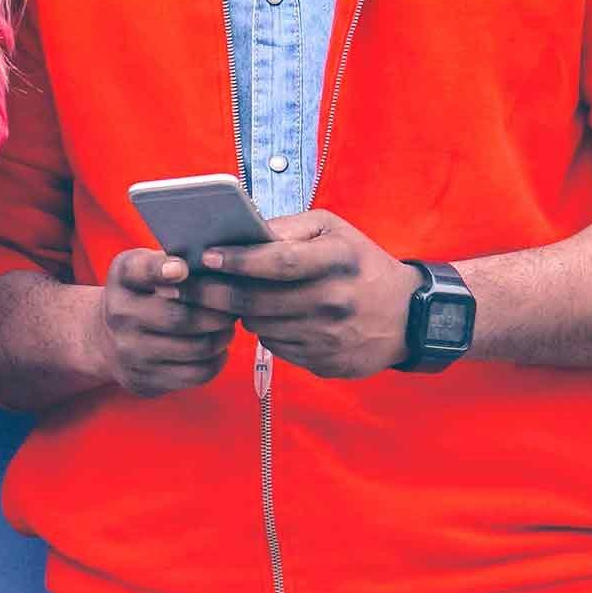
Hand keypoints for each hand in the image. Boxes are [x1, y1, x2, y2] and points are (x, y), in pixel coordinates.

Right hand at [84, 248, 238, 396]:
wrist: (106, 339)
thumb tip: (215, 262)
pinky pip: (196, 374)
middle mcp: (120, 315)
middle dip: (219, 313)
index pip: (141, 271)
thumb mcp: (145, 266)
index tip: (182, 269)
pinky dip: (216, 361)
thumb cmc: (142, 293)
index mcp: (123, 277)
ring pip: (196, 348)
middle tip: (235, 307)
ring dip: (222, 337)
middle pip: (182, 318)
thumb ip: (172, 259)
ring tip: (228, 326)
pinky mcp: (144, 380)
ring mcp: (130, 352)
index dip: (162, 270)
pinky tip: (217, 349)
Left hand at [183, 211, 421, 378]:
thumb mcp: (335, 231)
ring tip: (226, 298)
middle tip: (183, 287)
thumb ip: (289, 228)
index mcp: (338, 260)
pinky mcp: (327, 364)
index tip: (206, 256)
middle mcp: (334, 300)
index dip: (237, 261)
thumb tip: (242, 233)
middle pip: (258, 302)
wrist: (408, 316)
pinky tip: (267, 318)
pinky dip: (265, 332)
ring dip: (238, 314)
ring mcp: (330, 337)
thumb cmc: (360, 263)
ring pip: (260, 328)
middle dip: (214, 294)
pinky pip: (277, 348)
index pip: (278, 262)